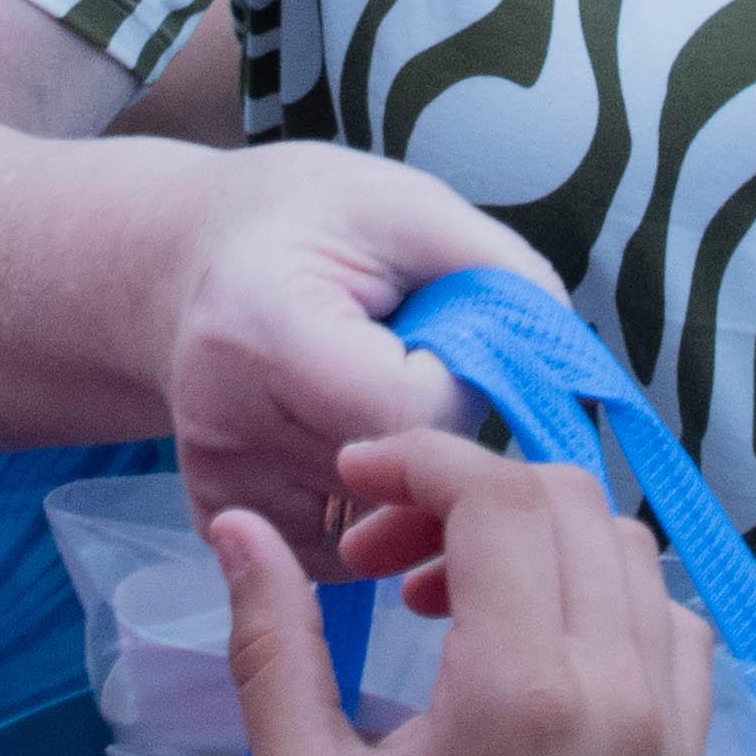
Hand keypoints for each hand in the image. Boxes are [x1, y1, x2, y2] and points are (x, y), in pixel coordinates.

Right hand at [156, 146, 563, 571]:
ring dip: (408, 479)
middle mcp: (226, 422)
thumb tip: (568, 365)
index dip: (457, 382)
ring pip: (374, 524)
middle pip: (395, 475)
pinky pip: (335, 550)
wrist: (187, 256)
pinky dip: (366, 510)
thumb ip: (497, 273)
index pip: (411, 412)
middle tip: (416, 364)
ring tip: (377, 395)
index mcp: (266, 333)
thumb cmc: (307, 220)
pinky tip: (353, 443)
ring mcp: (218, 482)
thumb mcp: (407, 205)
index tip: (440, 338)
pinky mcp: (218, 519)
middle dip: (440, 432)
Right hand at [218, 433, 711, 755]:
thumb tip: (239, 525)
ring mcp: (672, 740)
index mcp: (520, 693)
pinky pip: (679, 638)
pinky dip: (614, 604)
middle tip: (386, 555)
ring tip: (452, 601)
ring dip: (545, 543)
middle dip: (472, 494)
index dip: (421, 462)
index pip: (499, 498)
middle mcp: (619, 699)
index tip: (356, 485)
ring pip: (635, 561)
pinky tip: (538, 653)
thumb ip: (274, 639)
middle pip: (571, 506)